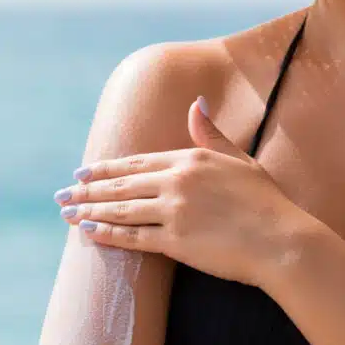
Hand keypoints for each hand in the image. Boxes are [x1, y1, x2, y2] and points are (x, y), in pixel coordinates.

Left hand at [54, 97, 314, 288]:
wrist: (283, 241)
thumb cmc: (266, 202)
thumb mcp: (239, 160)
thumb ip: (211, 134)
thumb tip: (195, 103)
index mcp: (190, 159)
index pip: (135, 163)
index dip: (104, 169)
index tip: (81, 173)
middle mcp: (177, 181)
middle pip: (120, 184)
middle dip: (86, 190)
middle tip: (61, 196)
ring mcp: (174, 210)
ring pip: (120, 209)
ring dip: (89, 211)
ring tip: (66, 214)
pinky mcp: (176, 240)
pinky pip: (133, 237)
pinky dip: (108, 234)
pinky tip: (89, 233)